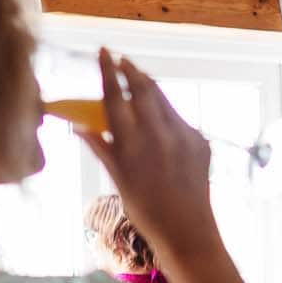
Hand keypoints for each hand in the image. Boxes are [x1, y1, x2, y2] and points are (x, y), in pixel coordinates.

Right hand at [74, 50, 218, 259]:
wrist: (188, 231)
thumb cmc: (146, 211)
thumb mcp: (118, 180)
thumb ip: (102, 148)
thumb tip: (80, 127)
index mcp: (132, 144)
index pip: (116, 96)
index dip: (107, 70)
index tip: (104, 51)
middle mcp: (158, 134)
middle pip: (143, 88)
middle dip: (131, 70)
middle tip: (121, 60)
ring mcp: (184, 135)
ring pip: (164, 100)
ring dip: (150, 87)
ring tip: (139, 81)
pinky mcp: (201, 141)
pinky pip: (180, 118)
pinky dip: (166, 114)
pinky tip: (160, 120)